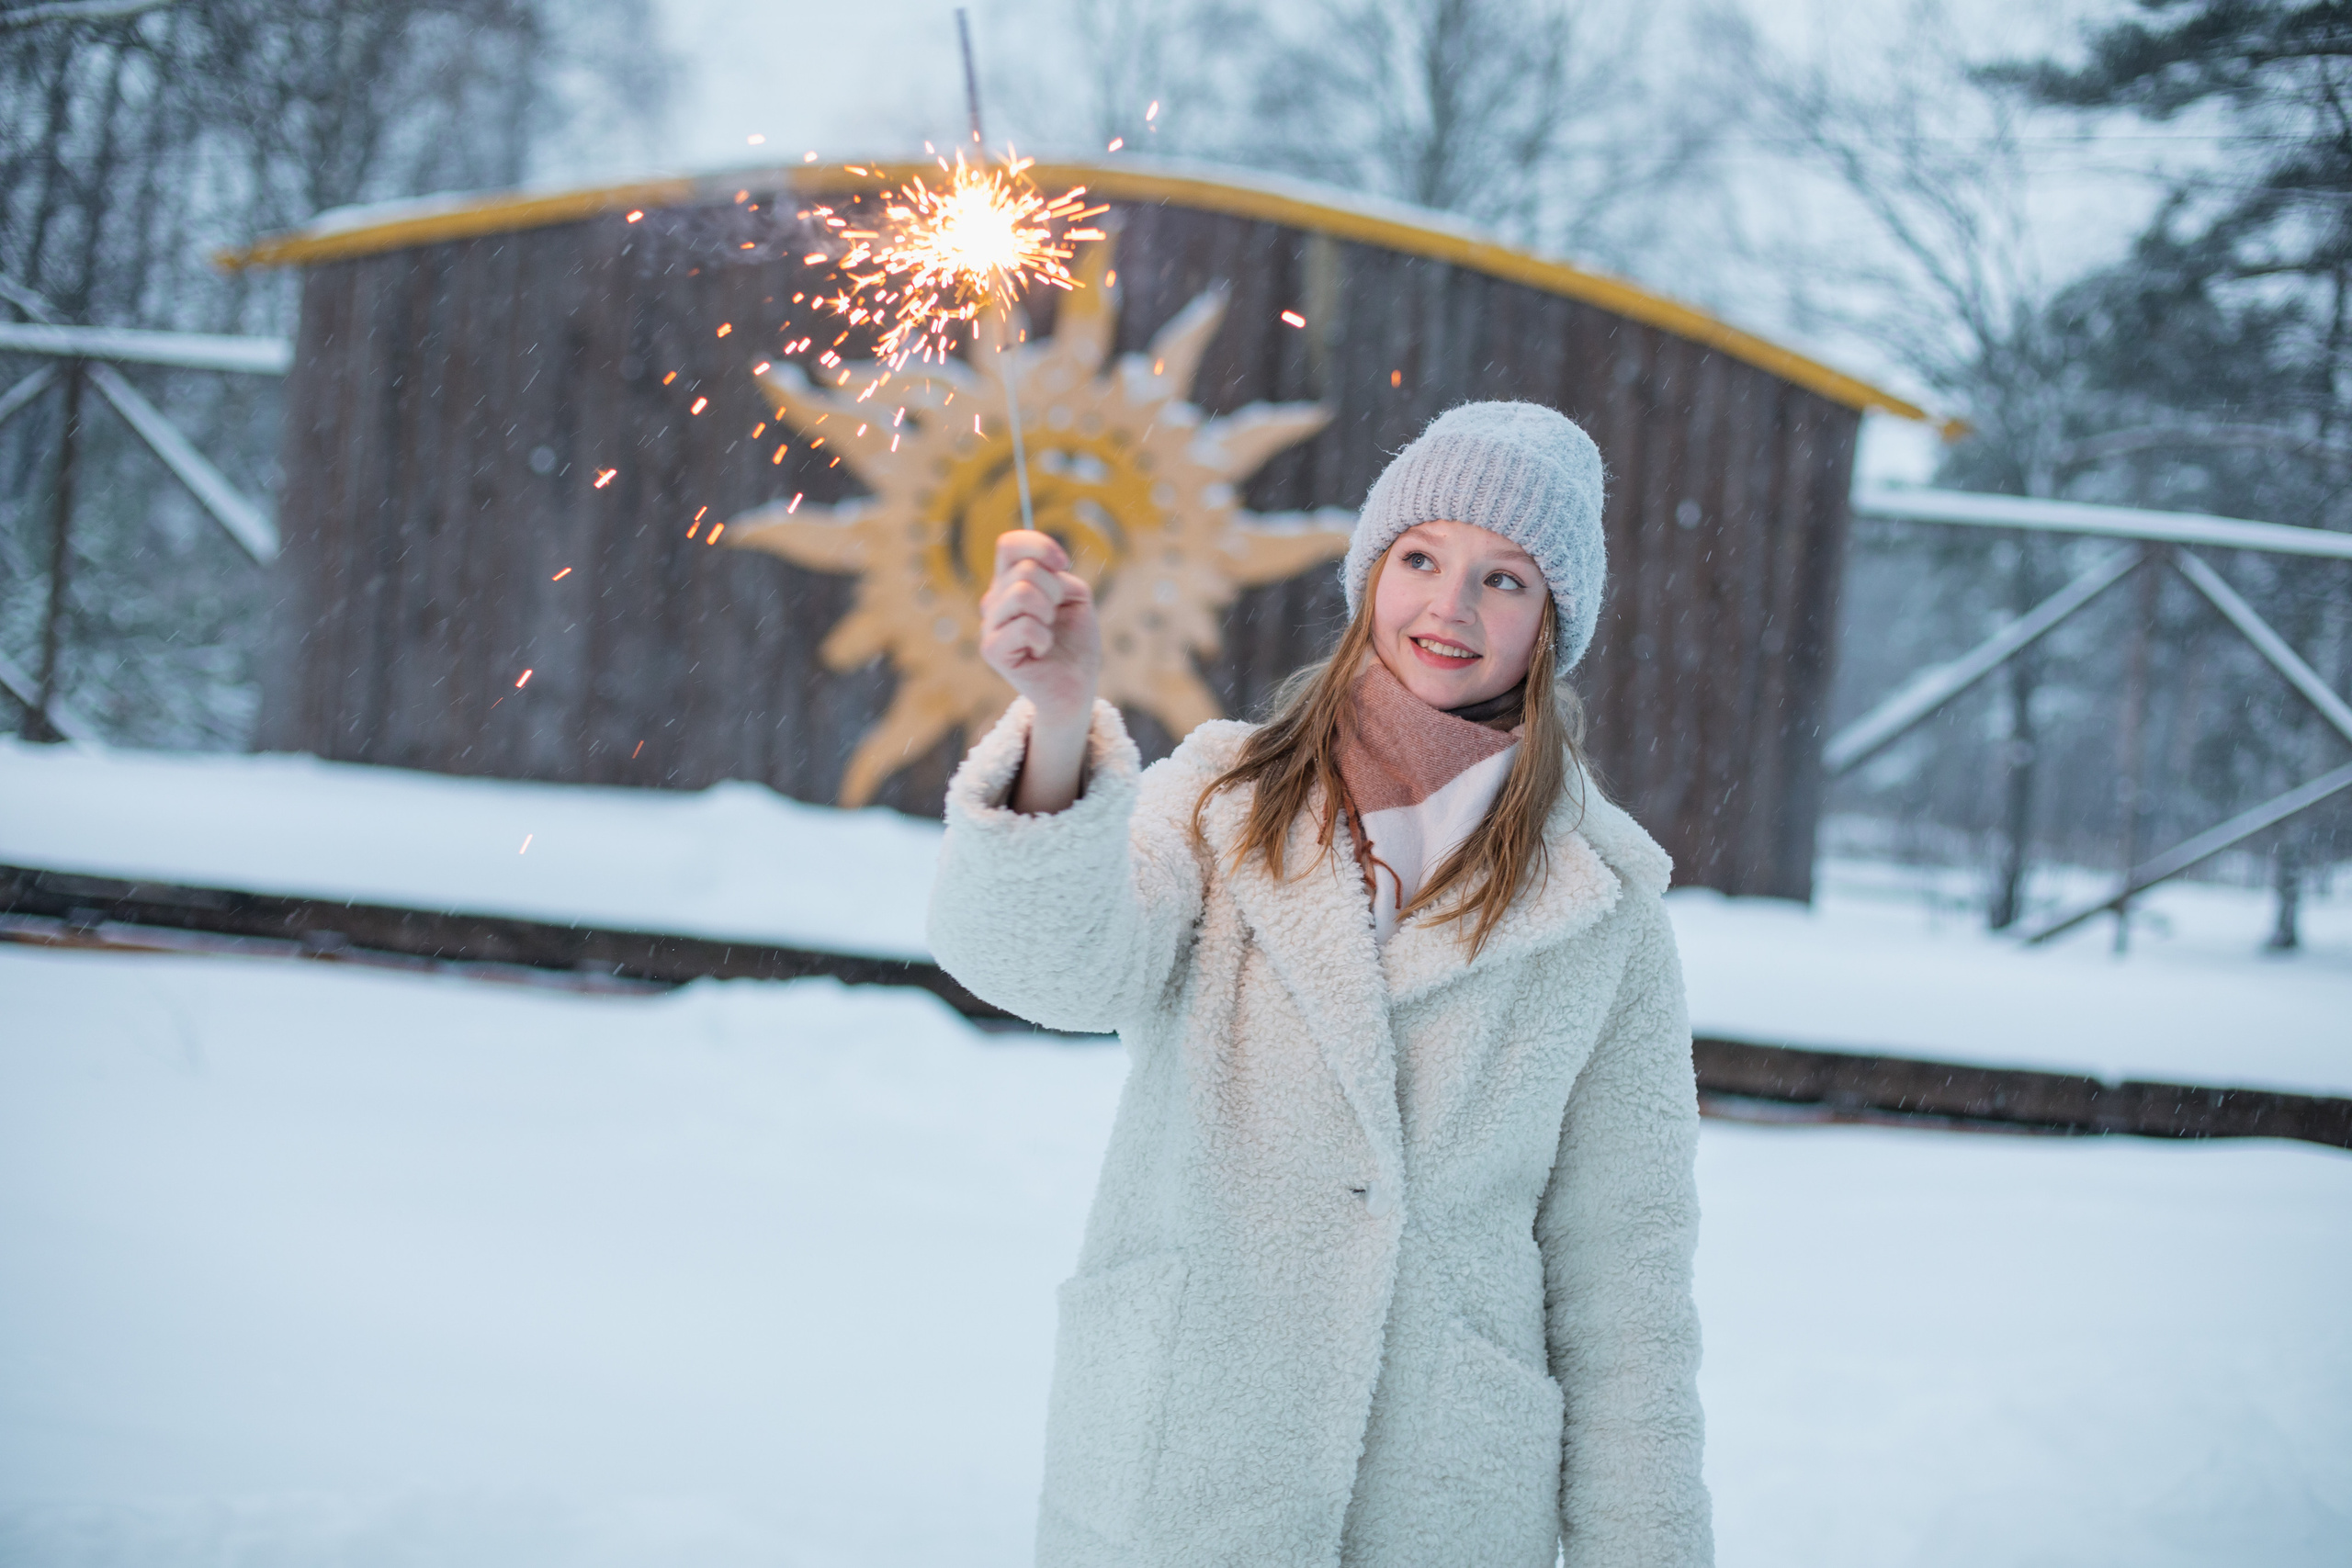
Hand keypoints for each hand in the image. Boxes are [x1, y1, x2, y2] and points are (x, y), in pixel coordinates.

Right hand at [979, 530, 1100, 812]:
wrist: (1076, 686)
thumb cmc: (1075, 643)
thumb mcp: (1075, 597)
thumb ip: (1057, 574)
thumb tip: (1043, 567)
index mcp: (1010, 583)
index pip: (1009, 545)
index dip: (1039, 546)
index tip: (1063, 564)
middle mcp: (994, 601)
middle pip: (1025, 569)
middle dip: (1056, 590)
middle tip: (1057, 616)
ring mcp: (989, 625)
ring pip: (1023, 593)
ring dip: (1049, 613)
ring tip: (1048, 633)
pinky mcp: (991, 650)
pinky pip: (1023, 626)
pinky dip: (1043, 638)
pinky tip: (1041, 651)